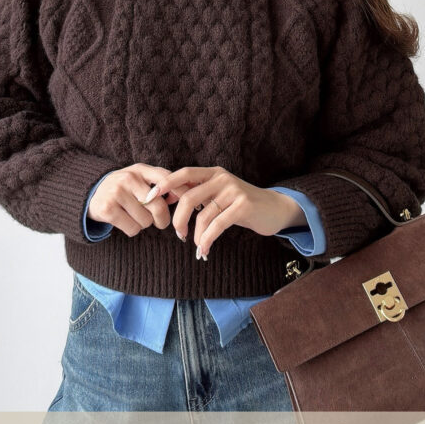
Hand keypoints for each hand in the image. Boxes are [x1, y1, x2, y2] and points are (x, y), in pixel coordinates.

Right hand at [87, 163, 190, 237]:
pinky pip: (133, 228)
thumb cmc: (125, 189)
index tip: (190, 204)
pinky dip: (132, 230)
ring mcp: (116, 193)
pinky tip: (125, 221)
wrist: (91, 193)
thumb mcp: (141, 179)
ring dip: (144, 224)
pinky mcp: (107, 209)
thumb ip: (162, 184)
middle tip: (161, 222)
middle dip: (162, 218)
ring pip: (146, 220)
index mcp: (140, 169)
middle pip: (158, 206)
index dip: (181, 192)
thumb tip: (185, 196)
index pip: (166, 178)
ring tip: (134, 216)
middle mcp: (128, 178)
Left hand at [150, 166, 307, 257]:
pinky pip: (217, 226)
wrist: (275, 209)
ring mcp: (233, 191)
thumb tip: (169, 200)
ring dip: (196, 235)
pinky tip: (205, 250)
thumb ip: (199, 194)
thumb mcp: (220, 194)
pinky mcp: (243, 206)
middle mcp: (222, 178)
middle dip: (178, 218)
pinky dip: (207, 240)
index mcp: (213, 173)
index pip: (183, 174)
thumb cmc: (242, 204)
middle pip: (188, 197)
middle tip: (178, 234)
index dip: (164, 184)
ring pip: (203, 215)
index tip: (149, 198)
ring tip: (196, 246)